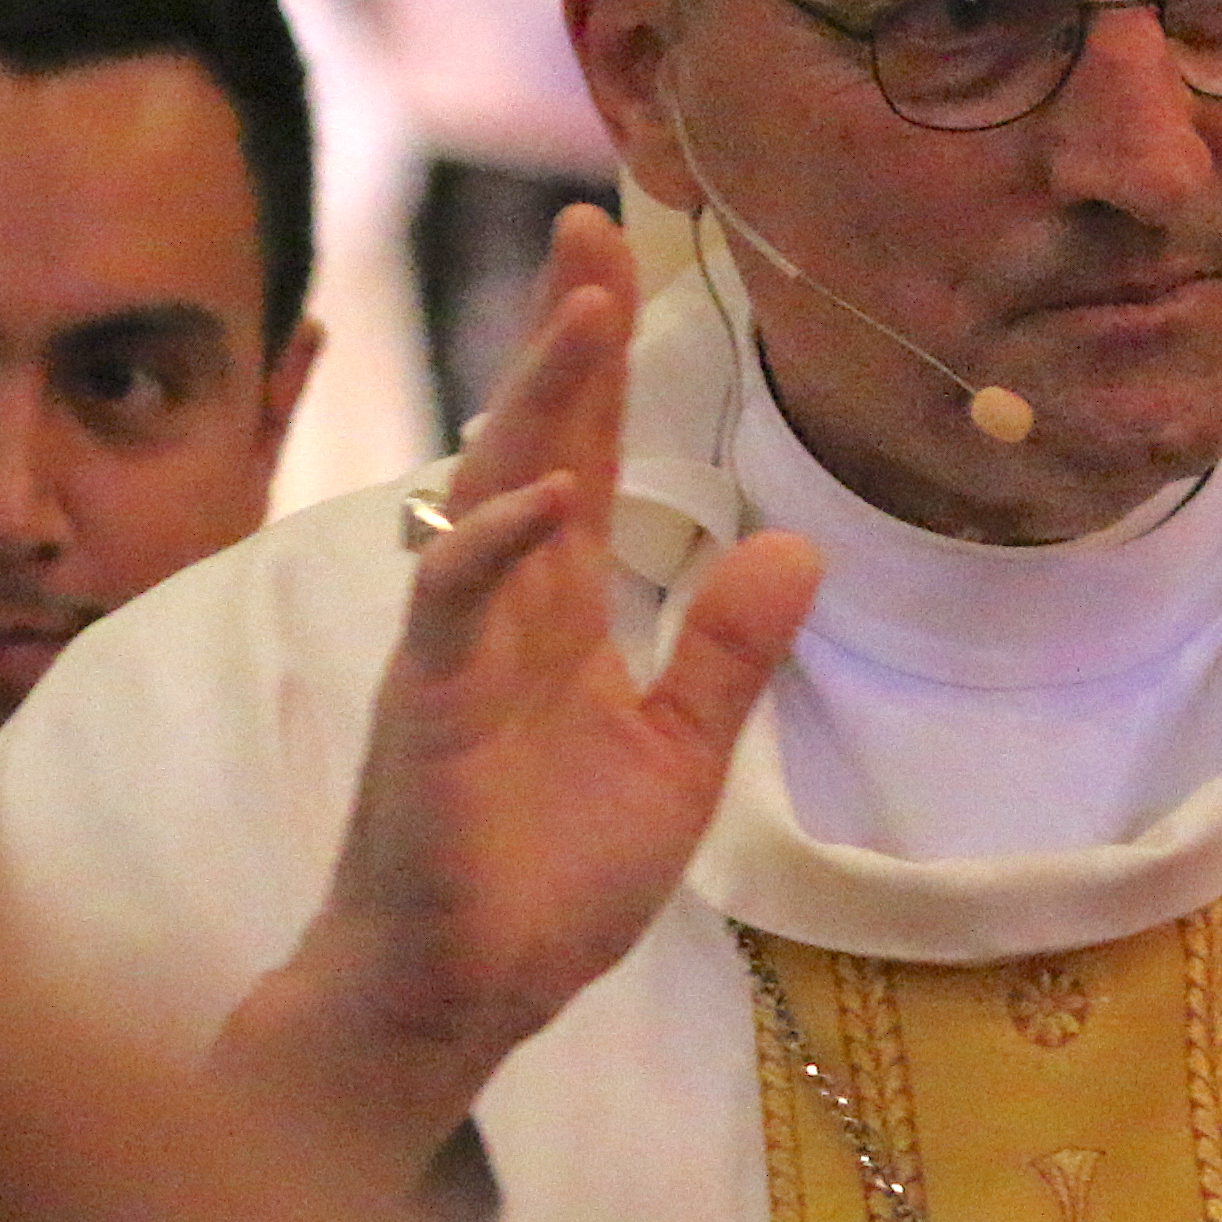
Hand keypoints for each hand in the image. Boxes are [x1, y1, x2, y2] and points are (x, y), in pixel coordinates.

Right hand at [216, 202, 817, 1196]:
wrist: (462, 996)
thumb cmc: (546, 888)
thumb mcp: (678, 763)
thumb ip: (727, 657)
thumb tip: (798, 544)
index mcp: (562, 613)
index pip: (589, 455)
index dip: (606, 364)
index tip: (623, 260)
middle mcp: (505, 606)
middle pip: (535, 438)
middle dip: (565, 332)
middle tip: (594, 225)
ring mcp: (457, 647)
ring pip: (491, 488)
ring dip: (540, 397)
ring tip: (586, 309)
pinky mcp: (424, 705)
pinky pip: (453, 600)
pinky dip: (497, 537)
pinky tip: (550, 489)